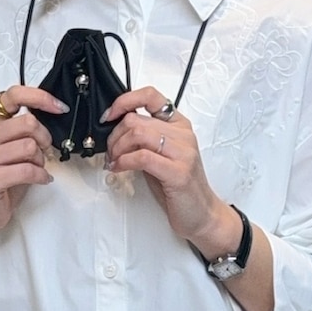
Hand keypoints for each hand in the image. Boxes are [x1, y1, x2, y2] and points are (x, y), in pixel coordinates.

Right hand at [0, 85, 66, 233]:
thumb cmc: (4, 179)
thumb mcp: (15, 148)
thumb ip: (26, 130)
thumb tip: (53, 116)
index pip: (13, 96)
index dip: (40, 98)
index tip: (58, 108)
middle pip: (27, 122)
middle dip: (45, 138)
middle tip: (46, 151)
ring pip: (29, 146)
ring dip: (41, 160)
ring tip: (38, 169)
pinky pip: (26, 170)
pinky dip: (40, 176)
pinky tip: (41, 179)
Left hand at [103, 86, 241, 258]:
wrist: (201, 214)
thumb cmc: (179, 188)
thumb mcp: (161, 157)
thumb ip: (144, 140)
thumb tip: (117, 132)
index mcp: (179, 125)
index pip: (150, 96)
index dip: (125, 101)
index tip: (110, 115)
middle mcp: (183, 134)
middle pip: (136, 119)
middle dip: (114, 136)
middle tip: (110, 152)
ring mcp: (182, 152)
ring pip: (137, 134)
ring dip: (117, 149)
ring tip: (114, 161)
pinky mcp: (177, 172)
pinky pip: (142, 157)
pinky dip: (123, 162)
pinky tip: (119, 168)